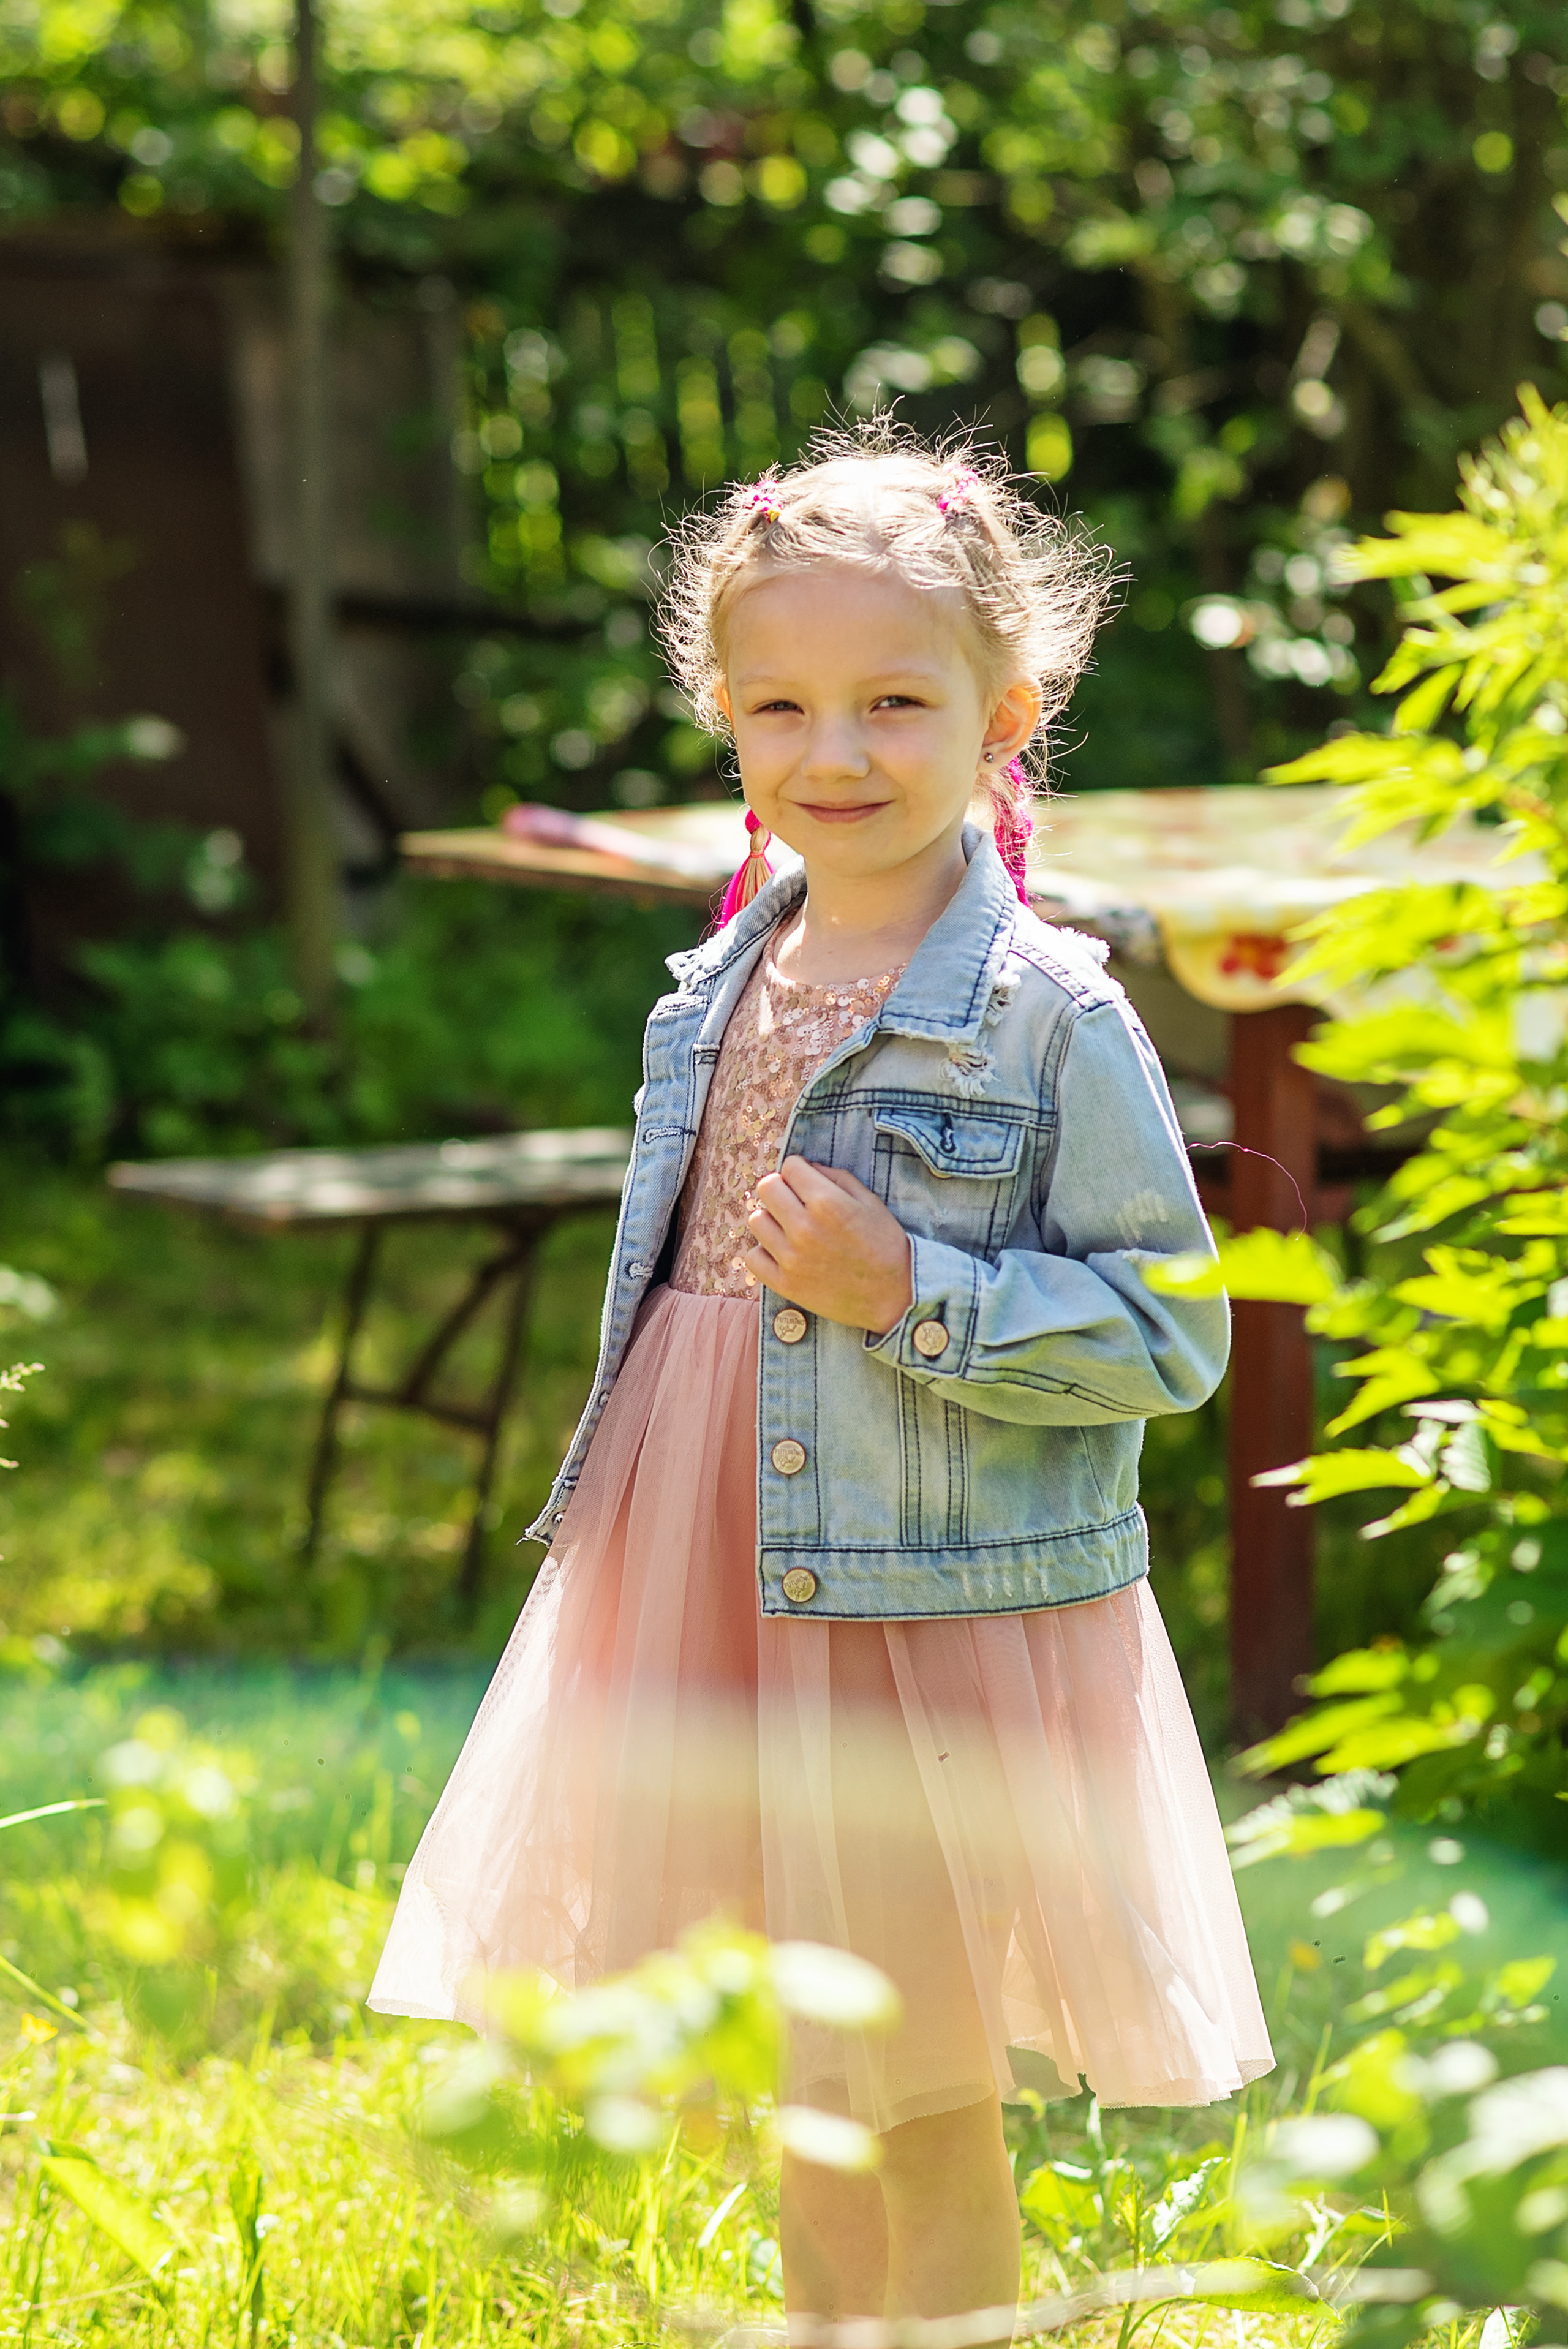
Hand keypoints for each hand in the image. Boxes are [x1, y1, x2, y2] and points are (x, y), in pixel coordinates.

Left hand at [744, 1157, 913, 1335]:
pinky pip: (753, 1257)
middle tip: (795, 1202)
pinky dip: (764, 1252)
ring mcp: (791, 1258)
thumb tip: (806, 1167)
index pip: (790, 1166)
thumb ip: (836, 1177)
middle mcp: (804, 1228)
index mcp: (827, 1203)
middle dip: (781, 1189)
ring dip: (771, 1219)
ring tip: (789, 1228)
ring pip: (756, 1220)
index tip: (808, 1182)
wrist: (893, 1296)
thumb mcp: (869, 1202)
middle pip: (766, 1188)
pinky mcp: (785, 1284)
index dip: (800, 1171)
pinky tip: (782, 1252)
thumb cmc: (885, 1245)